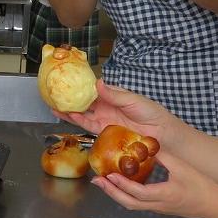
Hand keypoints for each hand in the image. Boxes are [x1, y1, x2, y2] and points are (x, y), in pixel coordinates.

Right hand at [56, 79, 171, 141]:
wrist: (161, 135)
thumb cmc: (152, 114)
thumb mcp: (133, 100)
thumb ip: (114, 94)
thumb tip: (98, 83)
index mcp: (114, 95)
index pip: (93, 89)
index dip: (80, 86)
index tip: (68, 81)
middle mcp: (107, 106)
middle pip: (85, 102)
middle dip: (70, 99)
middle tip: (55, 95)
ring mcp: (104, 119)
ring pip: (83, 114)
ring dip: (69, 111)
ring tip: (55, 106)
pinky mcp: (104, 131)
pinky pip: (88, 125)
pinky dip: (77, 121)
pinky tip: (68, 116)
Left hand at [92, 150, 217, 217]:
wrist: (215, 206)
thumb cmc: (202, 187)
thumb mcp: (183, 168)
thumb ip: (164, 157)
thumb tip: (148, 145)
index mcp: (164, 195)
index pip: (138, 192)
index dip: (122, 184)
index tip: (110, 175)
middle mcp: (158, 205)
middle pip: (128, 203)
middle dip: (111, 192)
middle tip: (98, 181)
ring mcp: (157, 208)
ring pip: (131, 205)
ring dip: (116, 194)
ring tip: (104, 182)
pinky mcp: (159, 208)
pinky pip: (138, 204)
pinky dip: (125, 195)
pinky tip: (120, 186)